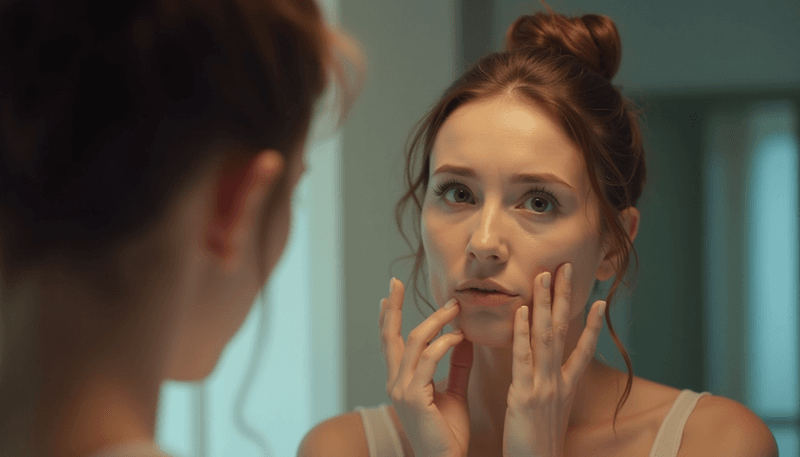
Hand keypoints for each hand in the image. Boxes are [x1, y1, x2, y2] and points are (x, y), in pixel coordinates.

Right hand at [380, 278, 473, 456]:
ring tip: (454, 307)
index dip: (389, 317)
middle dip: (393, 307)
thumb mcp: (454, 392)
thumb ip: (457, 365)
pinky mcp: (415, 398)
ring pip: (414, 342)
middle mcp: (396, 383)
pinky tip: (459, 337)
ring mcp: (402, 390)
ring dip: (436, 321)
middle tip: (396, 282)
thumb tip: (463, 337)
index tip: (390, 295)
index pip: (391, 343)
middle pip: (391, 336)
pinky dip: (445, 344)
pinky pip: (429, 360)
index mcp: (401, 381)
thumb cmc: (448, 433)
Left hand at [502, 264, 605, 456]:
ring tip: (544, 276)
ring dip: (544, 304)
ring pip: (545, 337)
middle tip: (565, 267)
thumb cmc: (540, 445)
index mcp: (567, 387)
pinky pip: (523, 358)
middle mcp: (559, 383)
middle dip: (563, 297)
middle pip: (563, 332)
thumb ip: (554, 391)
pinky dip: (522, 333)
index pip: (584, 349)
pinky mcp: (524, 395)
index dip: (591, 324)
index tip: (599, 300)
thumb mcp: (553, 414)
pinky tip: (520, 312)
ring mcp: (543, 387)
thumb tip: (555, 376)